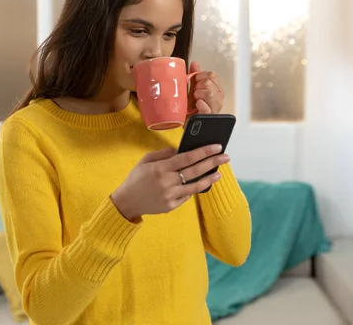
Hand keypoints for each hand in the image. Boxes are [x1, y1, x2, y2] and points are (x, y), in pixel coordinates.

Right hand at [110, 145, 229, 220]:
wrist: (126, 202)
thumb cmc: (136, 178)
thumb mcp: (146, 160)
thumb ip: (164, 154)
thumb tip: (181, 150)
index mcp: (160, 168)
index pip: (187, 157)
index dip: (204, 151)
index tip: (217, 146)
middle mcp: (167, 182)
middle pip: (195, 170)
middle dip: (213, 162)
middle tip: (226, 156)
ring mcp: (170, 195)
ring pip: (195, 186)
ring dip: (209, 178)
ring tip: (219, 172)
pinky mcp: (171, 206)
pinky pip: (187, 196)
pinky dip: (195, 188)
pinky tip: (202, 182)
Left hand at [187, 61, 224, 114]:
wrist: (188, 122)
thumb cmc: (192, 107)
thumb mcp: (193, 89)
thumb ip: (195, 76)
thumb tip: (195, 63)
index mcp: (217, 89)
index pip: (212, 75)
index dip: (200, 76)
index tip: (195, 82)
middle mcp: (219, 98)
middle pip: (209, 82)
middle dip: (198, 86)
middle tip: (194, 93)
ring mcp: (216, 108)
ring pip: (209, 92)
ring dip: (198, 94)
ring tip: (195, 99)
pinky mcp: (210, 116)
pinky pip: (205, 106)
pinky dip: (199, 103)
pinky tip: (196, 105)